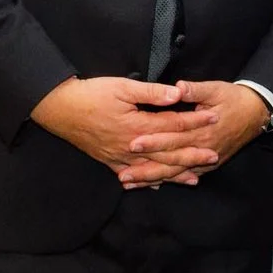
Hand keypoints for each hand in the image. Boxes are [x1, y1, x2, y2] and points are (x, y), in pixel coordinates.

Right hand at [32, 77, 220, 185]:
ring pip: (153, 169)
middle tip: (215, 155)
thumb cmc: (90, 94)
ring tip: (195, 178)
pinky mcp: (108, 160)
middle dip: (193, 154)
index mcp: (137, 127)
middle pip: (168, 153)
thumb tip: (178, 94)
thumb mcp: (122, 87)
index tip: (215, 118)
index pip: (173, 125)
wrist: (57, 108)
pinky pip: (131, 174)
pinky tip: (158, 185)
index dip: (195, 122)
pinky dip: (147, 181)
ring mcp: (119, 157)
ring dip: (174, 174)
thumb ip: (152, 92)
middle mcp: (131, 147)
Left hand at [125, 80, 270, 186]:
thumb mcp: (215, 89)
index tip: (132, 144)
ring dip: (153, 179)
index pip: (173, 137)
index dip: (153, 141)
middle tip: (123, 175)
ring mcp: (207, 159)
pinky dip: (169, 180)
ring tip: (130, 183)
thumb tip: (178, 88)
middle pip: (171, 161)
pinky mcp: (209, 164)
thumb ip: (195, 90)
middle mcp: (203, 149)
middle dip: (146, 169)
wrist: (256, 113)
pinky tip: (152, 185)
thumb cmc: (234, 99)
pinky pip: (186, 174)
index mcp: (202, 130)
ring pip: (176, 172)